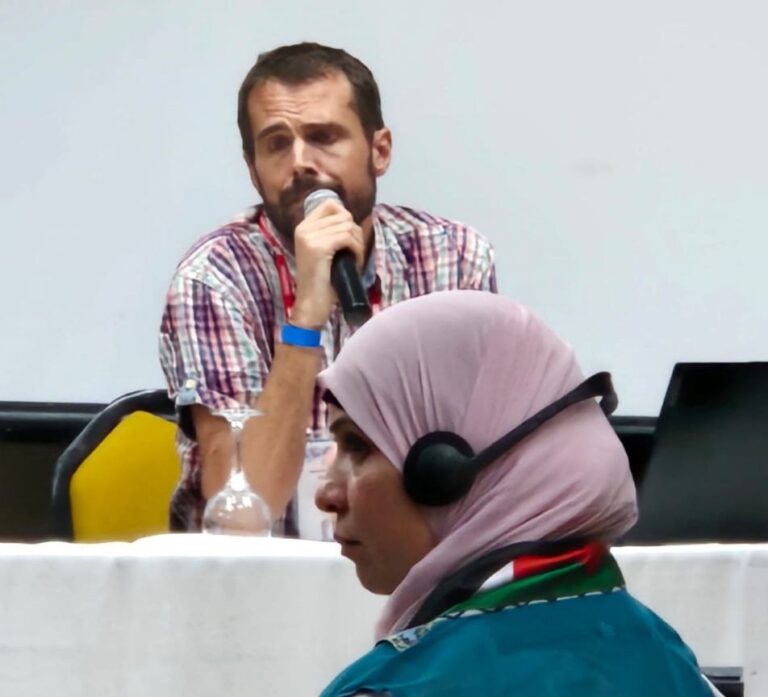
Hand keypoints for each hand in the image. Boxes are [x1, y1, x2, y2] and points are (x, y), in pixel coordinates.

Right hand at [291, 198, 364, 328]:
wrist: (310, 305)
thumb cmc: (321, 282)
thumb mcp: (323, 252)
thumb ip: (330, 234)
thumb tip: (351, 221)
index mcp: (303, 227)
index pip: (330, 204)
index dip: (346, 218)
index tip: (349, 237)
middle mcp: (304, 228)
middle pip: (343, 216)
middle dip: (355, 234)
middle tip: (355, 253)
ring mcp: (310, 237)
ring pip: (348, 226)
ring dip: (358, 244)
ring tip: (354, 260)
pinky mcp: (319, 247)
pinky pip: (348, 238)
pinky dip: (357, 250)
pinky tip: (355, 262)